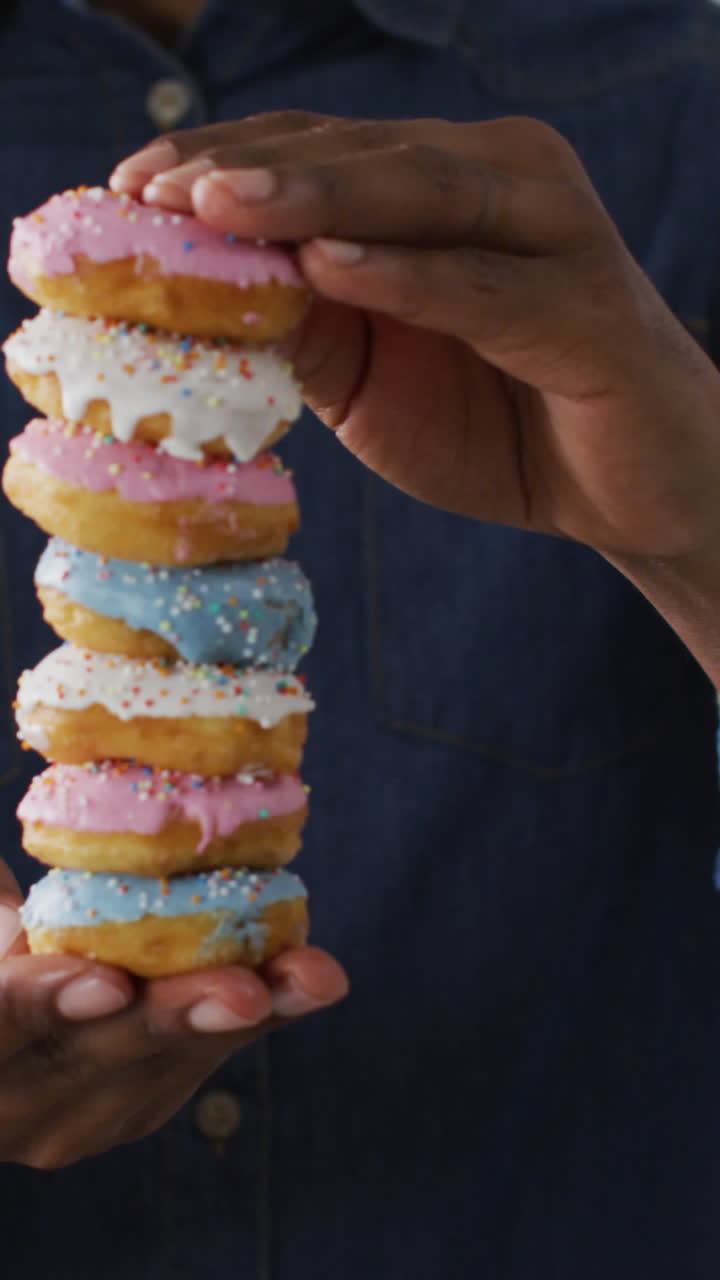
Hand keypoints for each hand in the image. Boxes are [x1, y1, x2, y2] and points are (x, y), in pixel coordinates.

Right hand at [0, 862, 347, 1168]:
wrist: (6, 1019)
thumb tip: (26, 909)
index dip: (47, 1003)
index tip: (109, 983)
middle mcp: (14, 1106)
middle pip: (97, 1055)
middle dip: (179, 1015)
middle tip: (246, 991)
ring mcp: (77, 1120)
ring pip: (166, 1062)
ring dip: (245, 1016)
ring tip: (312, 979)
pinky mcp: (138, 1108)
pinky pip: (203, 1058)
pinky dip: (259, 1013)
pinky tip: (306, 977)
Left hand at [112, 112, 719, 565]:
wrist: (632, 495)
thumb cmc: (505, 427)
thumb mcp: (377, 384)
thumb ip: (310, 329)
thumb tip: (212, 290)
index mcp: (446, 190)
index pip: (320, 151)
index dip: (225, 160)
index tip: (132, 185)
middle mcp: (503, 182)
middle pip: (361, 151)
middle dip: (251, 169)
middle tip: (153, 189)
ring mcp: (554, 232)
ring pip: (422, 193)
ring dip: (315, 194)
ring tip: (218, 206)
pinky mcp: (591, 303)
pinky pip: (485, 282)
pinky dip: (406, 273)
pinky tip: (328, 264)